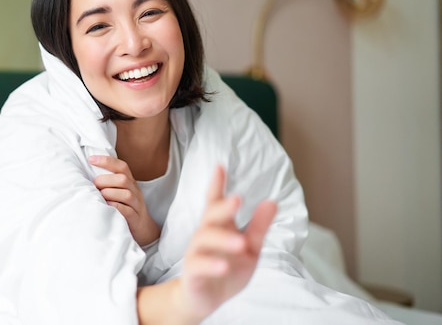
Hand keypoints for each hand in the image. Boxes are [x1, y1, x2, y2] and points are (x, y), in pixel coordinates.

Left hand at [89, 155, 160, 245]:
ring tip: (99, 197)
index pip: (122, 166)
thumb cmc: (126, 207)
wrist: (144, 228)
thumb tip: (87, 174)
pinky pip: (127, 211)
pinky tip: (106, 207)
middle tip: (94, 185)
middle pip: (123, 179)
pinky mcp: (135, 218)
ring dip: (109, 193)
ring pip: (126, 194)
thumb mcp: (120, 192)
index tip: (91, 159)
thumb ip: (109, 183)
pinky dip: (115, 208)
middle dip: (105, 180)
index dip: (107, 161)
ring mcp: (136, 204)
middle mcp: (135, 191)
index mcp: (130, 182)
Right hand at [180, 165, 276, 320]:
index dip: (217, 183)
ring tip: (241, 243)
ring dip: (223, 240)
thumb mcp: (250, 247)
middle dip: (222, 207)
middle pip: (210, 215)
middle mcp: (204, 235)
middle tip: (237, 199)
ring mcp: (196, 253)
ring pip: (205, 240)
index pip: (215, 200)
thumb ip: (259, 227)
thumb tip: (272, 202)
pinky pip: (199, 265)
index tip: (220, 165)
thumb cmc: (228, 267)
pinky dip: (211, 265)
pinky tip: (224, 266)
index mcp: (219, 226)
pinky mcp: (193, 273)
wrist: (206, 299)